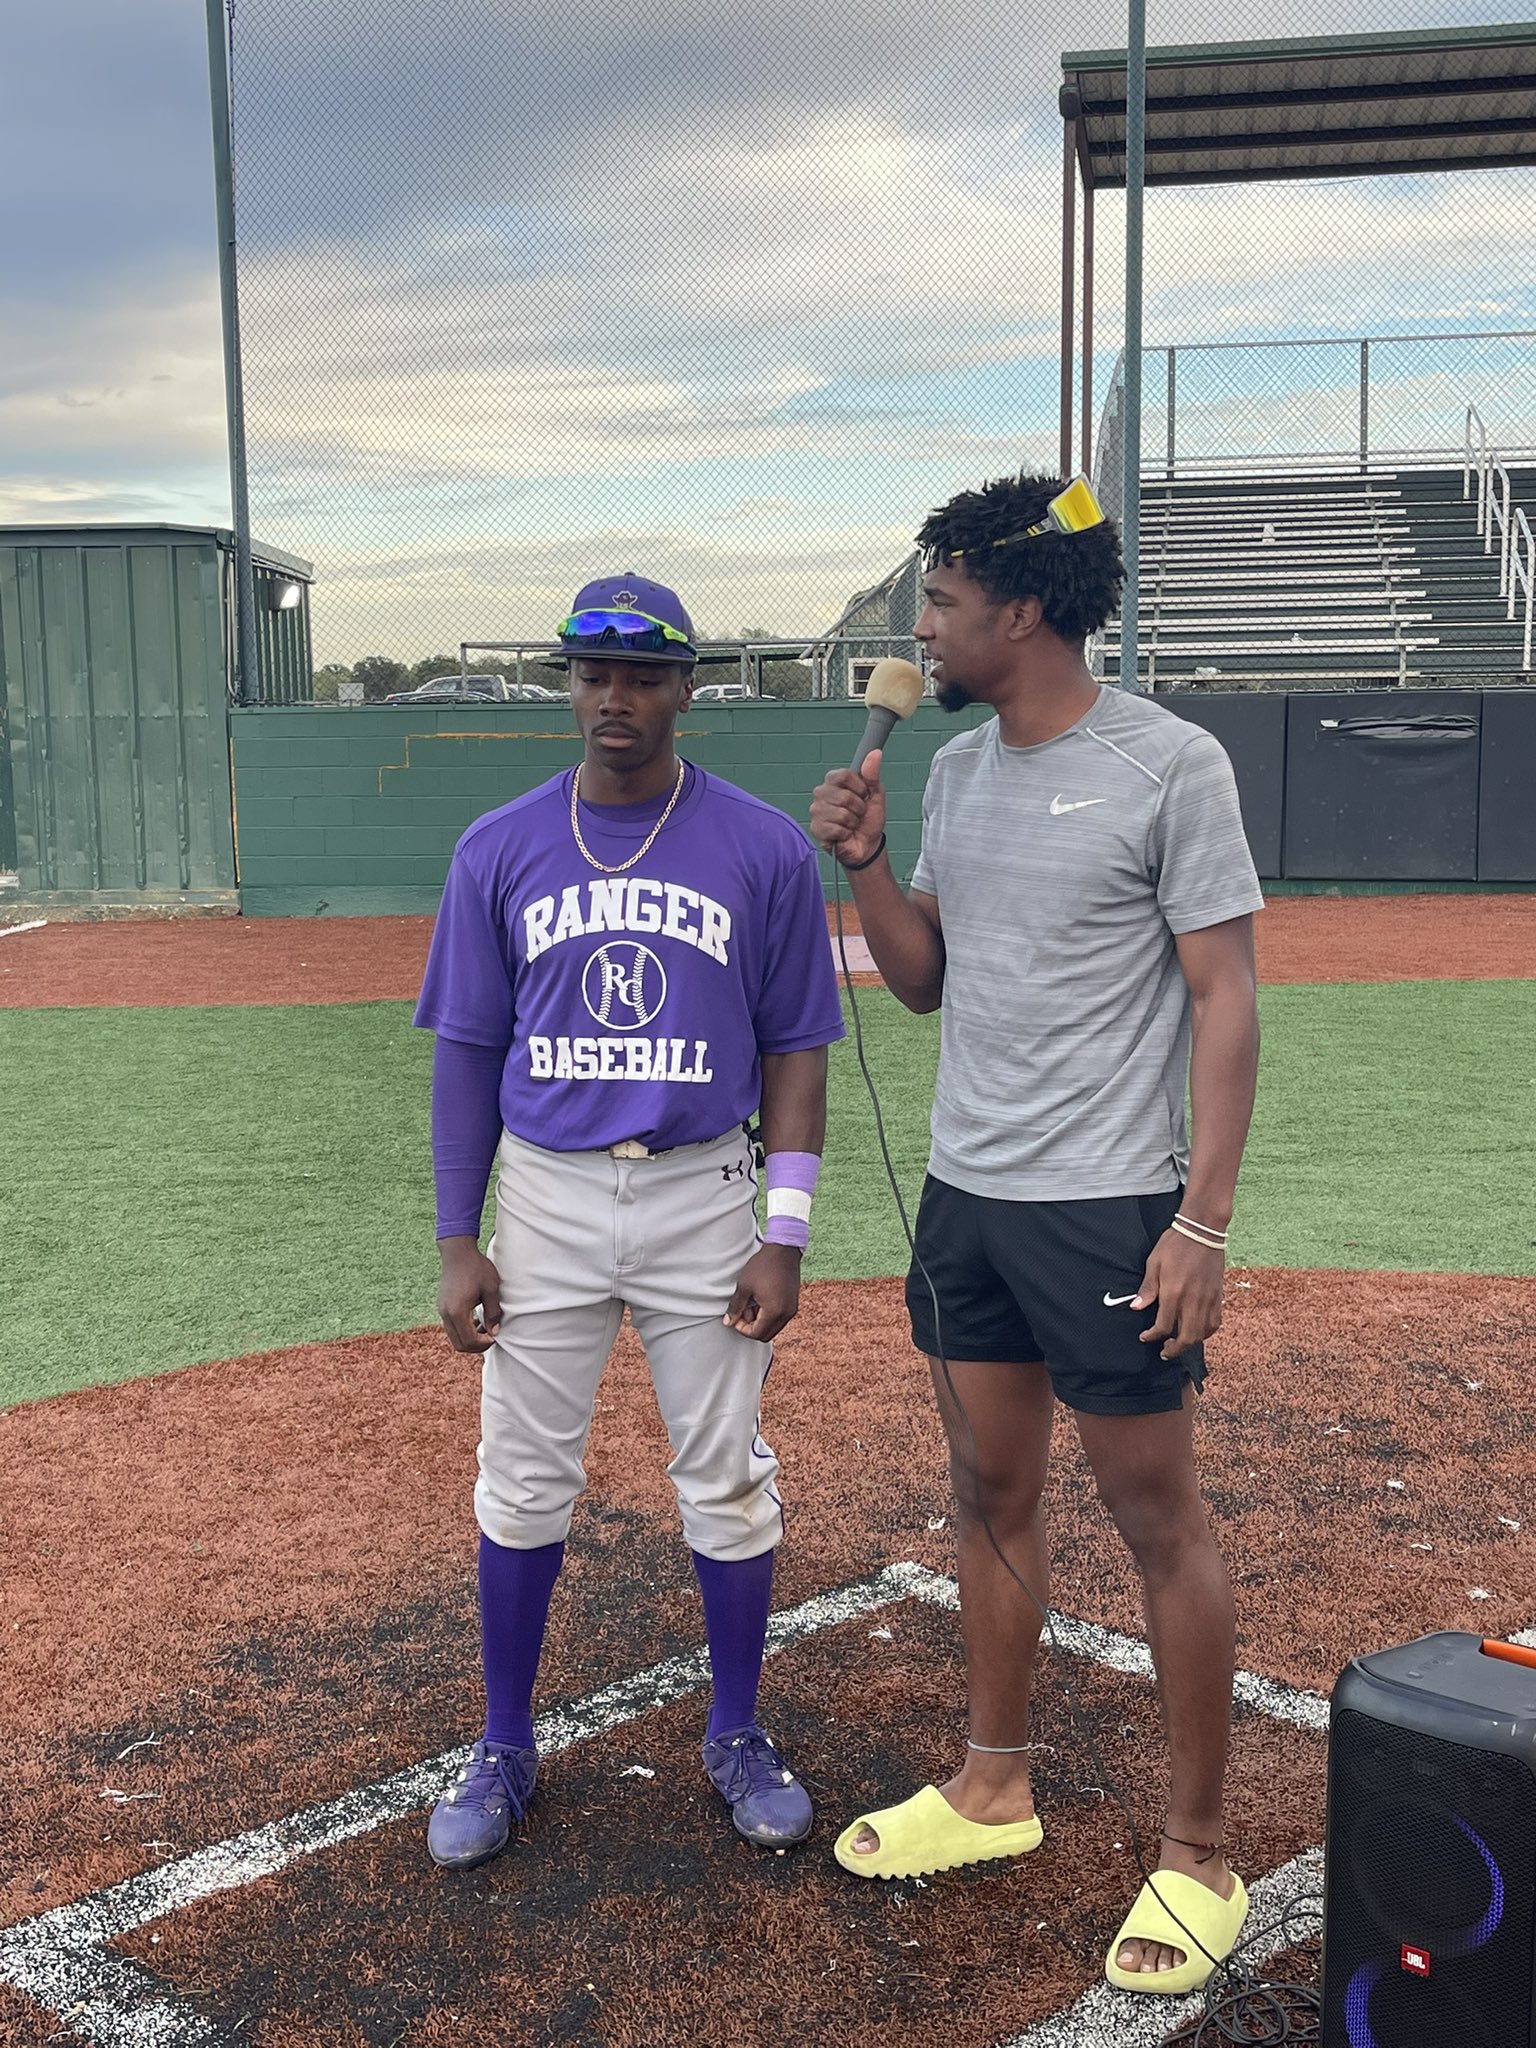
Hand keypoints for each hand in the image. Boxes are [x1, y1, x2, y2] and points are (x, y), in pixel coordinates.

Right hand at [437, 1236, 501, 1353]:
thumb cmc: (476, 1268)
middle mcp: (446, 1314)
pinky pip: (452, 1327)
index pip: (469, 1341)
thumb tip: (494, 1332)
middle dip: (476, 1346)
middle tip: (491, 1336)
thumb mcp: (491, 1289)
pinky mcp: (442, 1306)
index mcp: (458, 1311)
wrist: (458, 1252)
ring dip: (470, 1338)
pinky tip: (476, 1320)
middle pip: (459, 1344)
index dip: (484, 1344)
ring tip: (485, 1327)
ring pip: (454, 1337)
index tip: (496, 1336)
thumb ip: (493, 1313)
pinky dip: (463, 1330)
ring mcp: (442, 1310)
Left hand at [723, 1244, 801, 1342]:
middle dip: (751, 1328)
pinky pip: (780, 1318)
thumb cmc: (763, 1266)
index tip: (735, 1317)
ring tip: (750, 1304)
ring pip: (773, 1327)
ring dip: (760, 1322)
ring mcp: (791, 1309)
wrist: (783, 1250)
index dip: (742, 1329)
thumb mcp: (744, 1287)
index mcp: (774, 1312)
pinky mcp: (793, 1303)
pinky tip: (760, 1300)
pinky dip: (769, 1316)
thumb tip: (728, 1322)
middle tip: (742, 1312)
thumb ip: (735, 1307)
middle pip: (766, 1335)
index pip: (756, 1334)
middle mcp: (786, 1314)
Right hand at [809, 752, 887, 868]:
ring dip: (852, 822)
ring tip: (851, 824)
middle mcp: (821, 794)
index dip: (858, 787)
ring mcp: (817, 811)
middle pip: (843, 796)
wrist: (867, 844)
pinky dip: (845, 833)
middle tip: (858, 813)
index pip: (842, 775)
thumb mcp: (875, 794)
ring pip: (841, 814)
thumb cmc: (869, 819)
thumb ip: (872, 774)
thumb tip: (875, 753)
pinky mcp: (816, 828)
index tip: (864, 795)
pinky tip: (844, 834)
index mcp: (834, 782)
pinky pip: (835, 828)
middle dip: (858, 808)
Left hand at [1134, 1228, 1223, 1360]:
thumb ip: (1147, 1289)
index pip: (1163, 1326)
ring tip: (1178, 1343)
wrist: (1203, 1231)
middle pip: (1186, 1337)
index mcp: (1173, 1292)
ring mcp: (1207, 1300)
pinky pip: (1214, 1323)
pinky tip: (1197, 1331)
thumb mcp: (1153, 1263)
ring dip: (1189, 1344)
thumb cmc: (1175, 1244)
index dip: (1152, 1336)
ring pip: (1201, 1334)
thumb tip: (1136, 1307)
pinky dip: (1205, 1332)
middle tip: (1164, 1351)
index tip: (1145, 1337)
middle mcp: (1192, 1301)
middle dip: (1174, 1349)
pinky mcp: (1218, 1297)